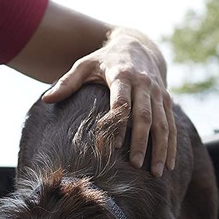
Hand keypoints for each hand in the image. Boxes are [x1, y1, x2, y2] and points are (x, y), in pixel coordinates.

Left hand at [41, 29, 175, 177]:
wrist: (137, 46)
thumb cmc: (104, 60)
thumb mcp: (84, 65)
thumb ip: (67, 82)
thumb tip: (46, 99)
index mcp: (123, 75)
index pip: (122, 102)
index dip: (118, 124)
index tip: (112, 146)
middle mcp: (144, 84)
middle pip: (145, 116)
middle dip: (142, 142)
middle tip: (137, 165)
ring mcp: (159, 92)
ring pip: (163, 123)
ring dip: (161, 148)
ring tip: (157, 173)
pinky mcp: (167, 100)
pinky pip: (172, 124)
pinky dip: (171, 144)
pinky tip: (170, 164)